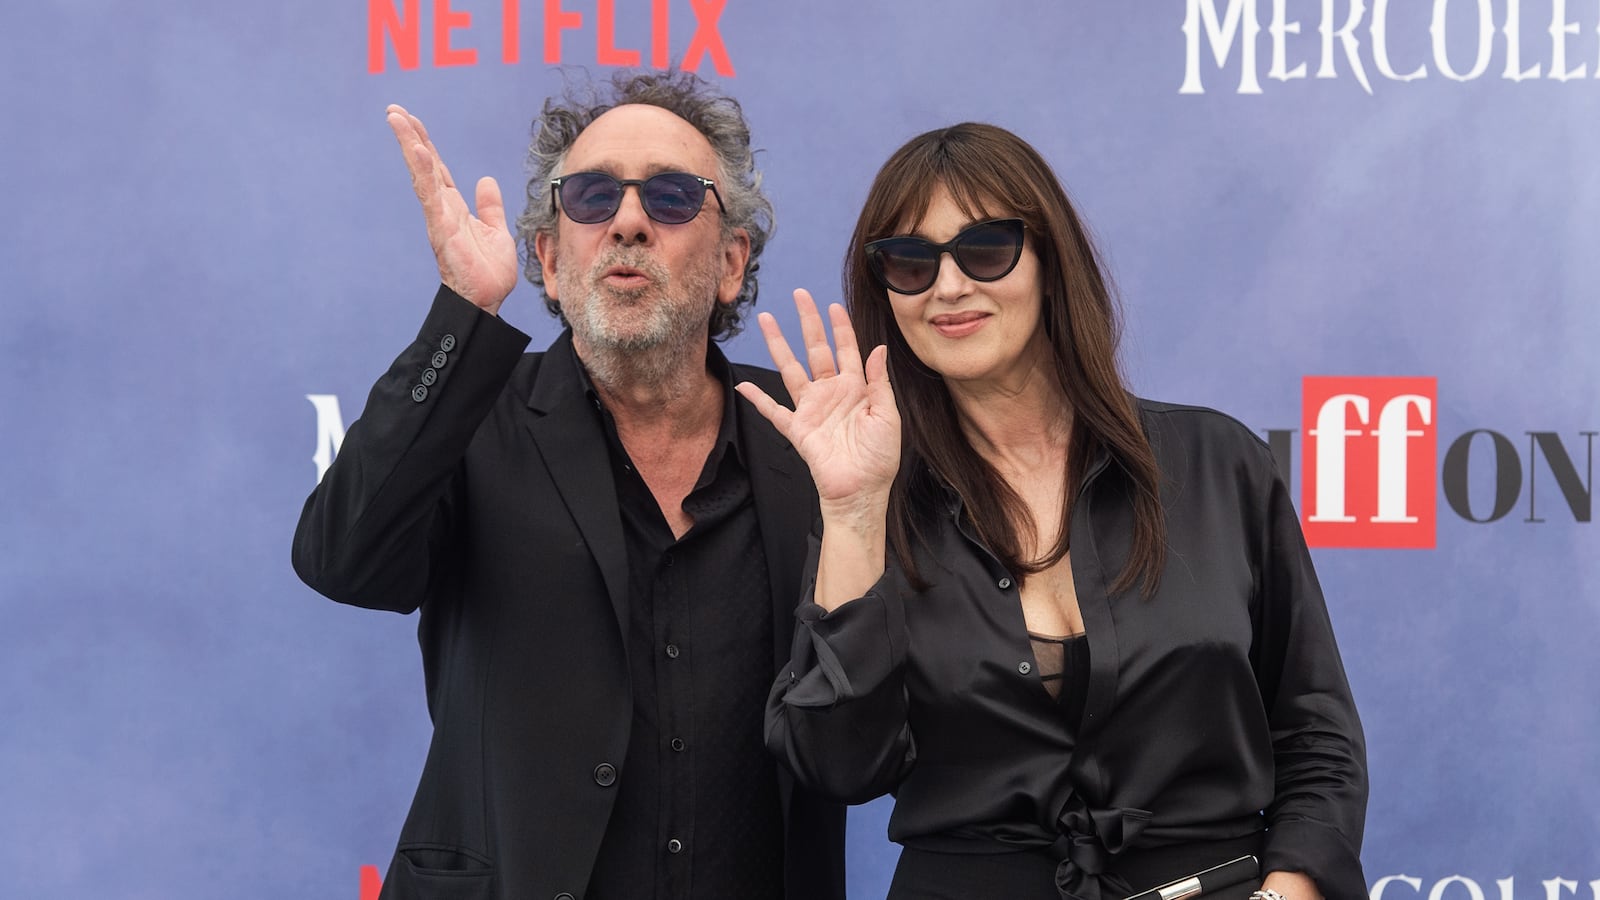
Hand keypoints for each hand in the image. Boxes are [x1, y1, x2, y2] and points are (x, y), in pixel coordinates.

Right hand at [386, 104, 518, 313]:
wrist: (487, 301)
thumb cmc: (488, 273)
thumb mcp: (496, 232)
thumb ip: (490, 207)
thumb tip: (486, 181)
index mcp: (454, 207)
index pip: (437, 169)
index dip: (425, 145)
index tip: (412, 120)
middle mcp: (442, 209)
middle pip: (424, 165)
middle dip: (410, 137)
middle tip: (394, 110)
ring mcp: (439, 217)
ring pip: (422, 174)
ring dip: (410, 145)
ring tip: (397, 119)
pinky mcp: (441, 228)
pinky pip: (430, 195)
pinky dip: (422, 171)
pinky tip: (416, 150)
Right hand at [736, 290, 901, 516]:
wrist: (862, 492)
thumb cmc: (880, 458)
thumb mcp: (887, 415)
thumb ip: (878, 381)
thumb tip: (877, 348)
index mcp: (855, 389)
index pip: (847, 349)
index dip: (840, 327)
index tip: (833, 305)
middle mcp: (831, 393)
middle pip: (816, 349)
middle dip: (808, 322)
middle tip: (800, 295)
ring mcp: (812, 409)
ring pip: (791, 369)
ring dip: (779, 345)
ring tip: (767, 320)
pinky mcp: (798, 429)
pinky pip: (774, 411)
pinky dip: (758, 399)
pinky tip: (744, 384)